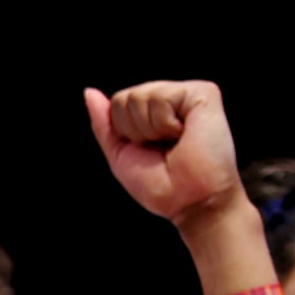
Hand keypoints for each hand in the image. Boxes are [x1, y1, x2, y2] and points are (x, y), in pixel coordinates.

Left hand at [84, 80, 243, 229]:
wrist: (189, 201)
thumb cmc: (161, 185)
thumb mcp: (120, 154)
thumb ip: (104, 123)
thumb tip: (89, 93)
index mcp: (152, 112)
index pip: (118, 103)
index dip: (124, 132)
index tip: (148, 150)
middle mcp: (170, 99)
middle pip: (125, 98)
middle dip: (135, 131)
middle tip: (163, 148)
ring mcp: (187, 94)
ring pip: (140, 96)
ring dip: (150, 130)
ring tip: (174, 142)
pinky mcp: (204, 93)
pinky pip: (162, 97)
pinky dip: (165, 124)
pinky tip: (184, 134)